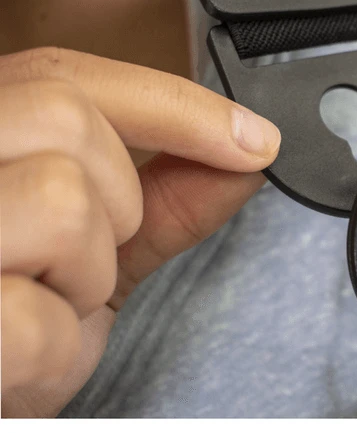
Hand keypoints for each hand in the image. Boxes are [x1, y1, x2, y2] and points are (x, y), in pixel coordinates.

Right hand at [0, 47, 279, 416]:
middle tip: (84, 261)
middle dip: (118, 202)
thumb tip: (250, 153)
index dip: (176, 104)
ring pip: (62, 203)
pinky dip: (52, 349)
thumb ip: (162, 199)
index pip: (63, 76)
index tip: (256, 142)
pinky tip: (19, 355)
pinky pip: (34, 317)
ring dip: (86, 277)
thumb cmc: (12, 326)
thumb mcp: (89, 253)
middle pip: (68, 122)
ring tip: (45, 306)